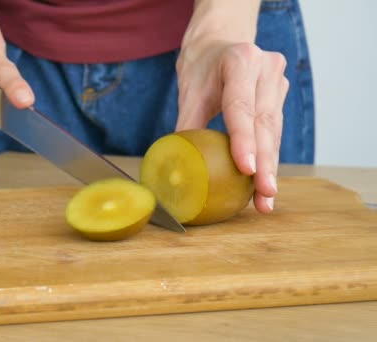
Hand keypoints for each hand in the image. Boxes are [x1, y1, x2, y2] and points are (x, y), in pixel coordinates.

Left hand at [175, 40, 288, 212]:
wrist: (220, 43)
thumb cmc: (201, 69)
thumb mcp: (189, 94)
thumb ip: (187, 128)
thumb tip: (180, 168)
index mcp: (239, 61)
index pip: (241, 106)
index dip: (244, 139)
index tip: (247, 169)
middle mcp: (265, 68)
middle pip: (264, 123)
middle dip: (265, 163)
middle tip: (264, 194)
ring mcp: (278, 80)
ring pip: (274, 130)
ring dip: (270, 167)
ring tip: (265, 199)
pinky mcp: (282, 93)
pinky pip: (276, 130)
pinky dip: (270, 157)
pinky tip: (265, 184)